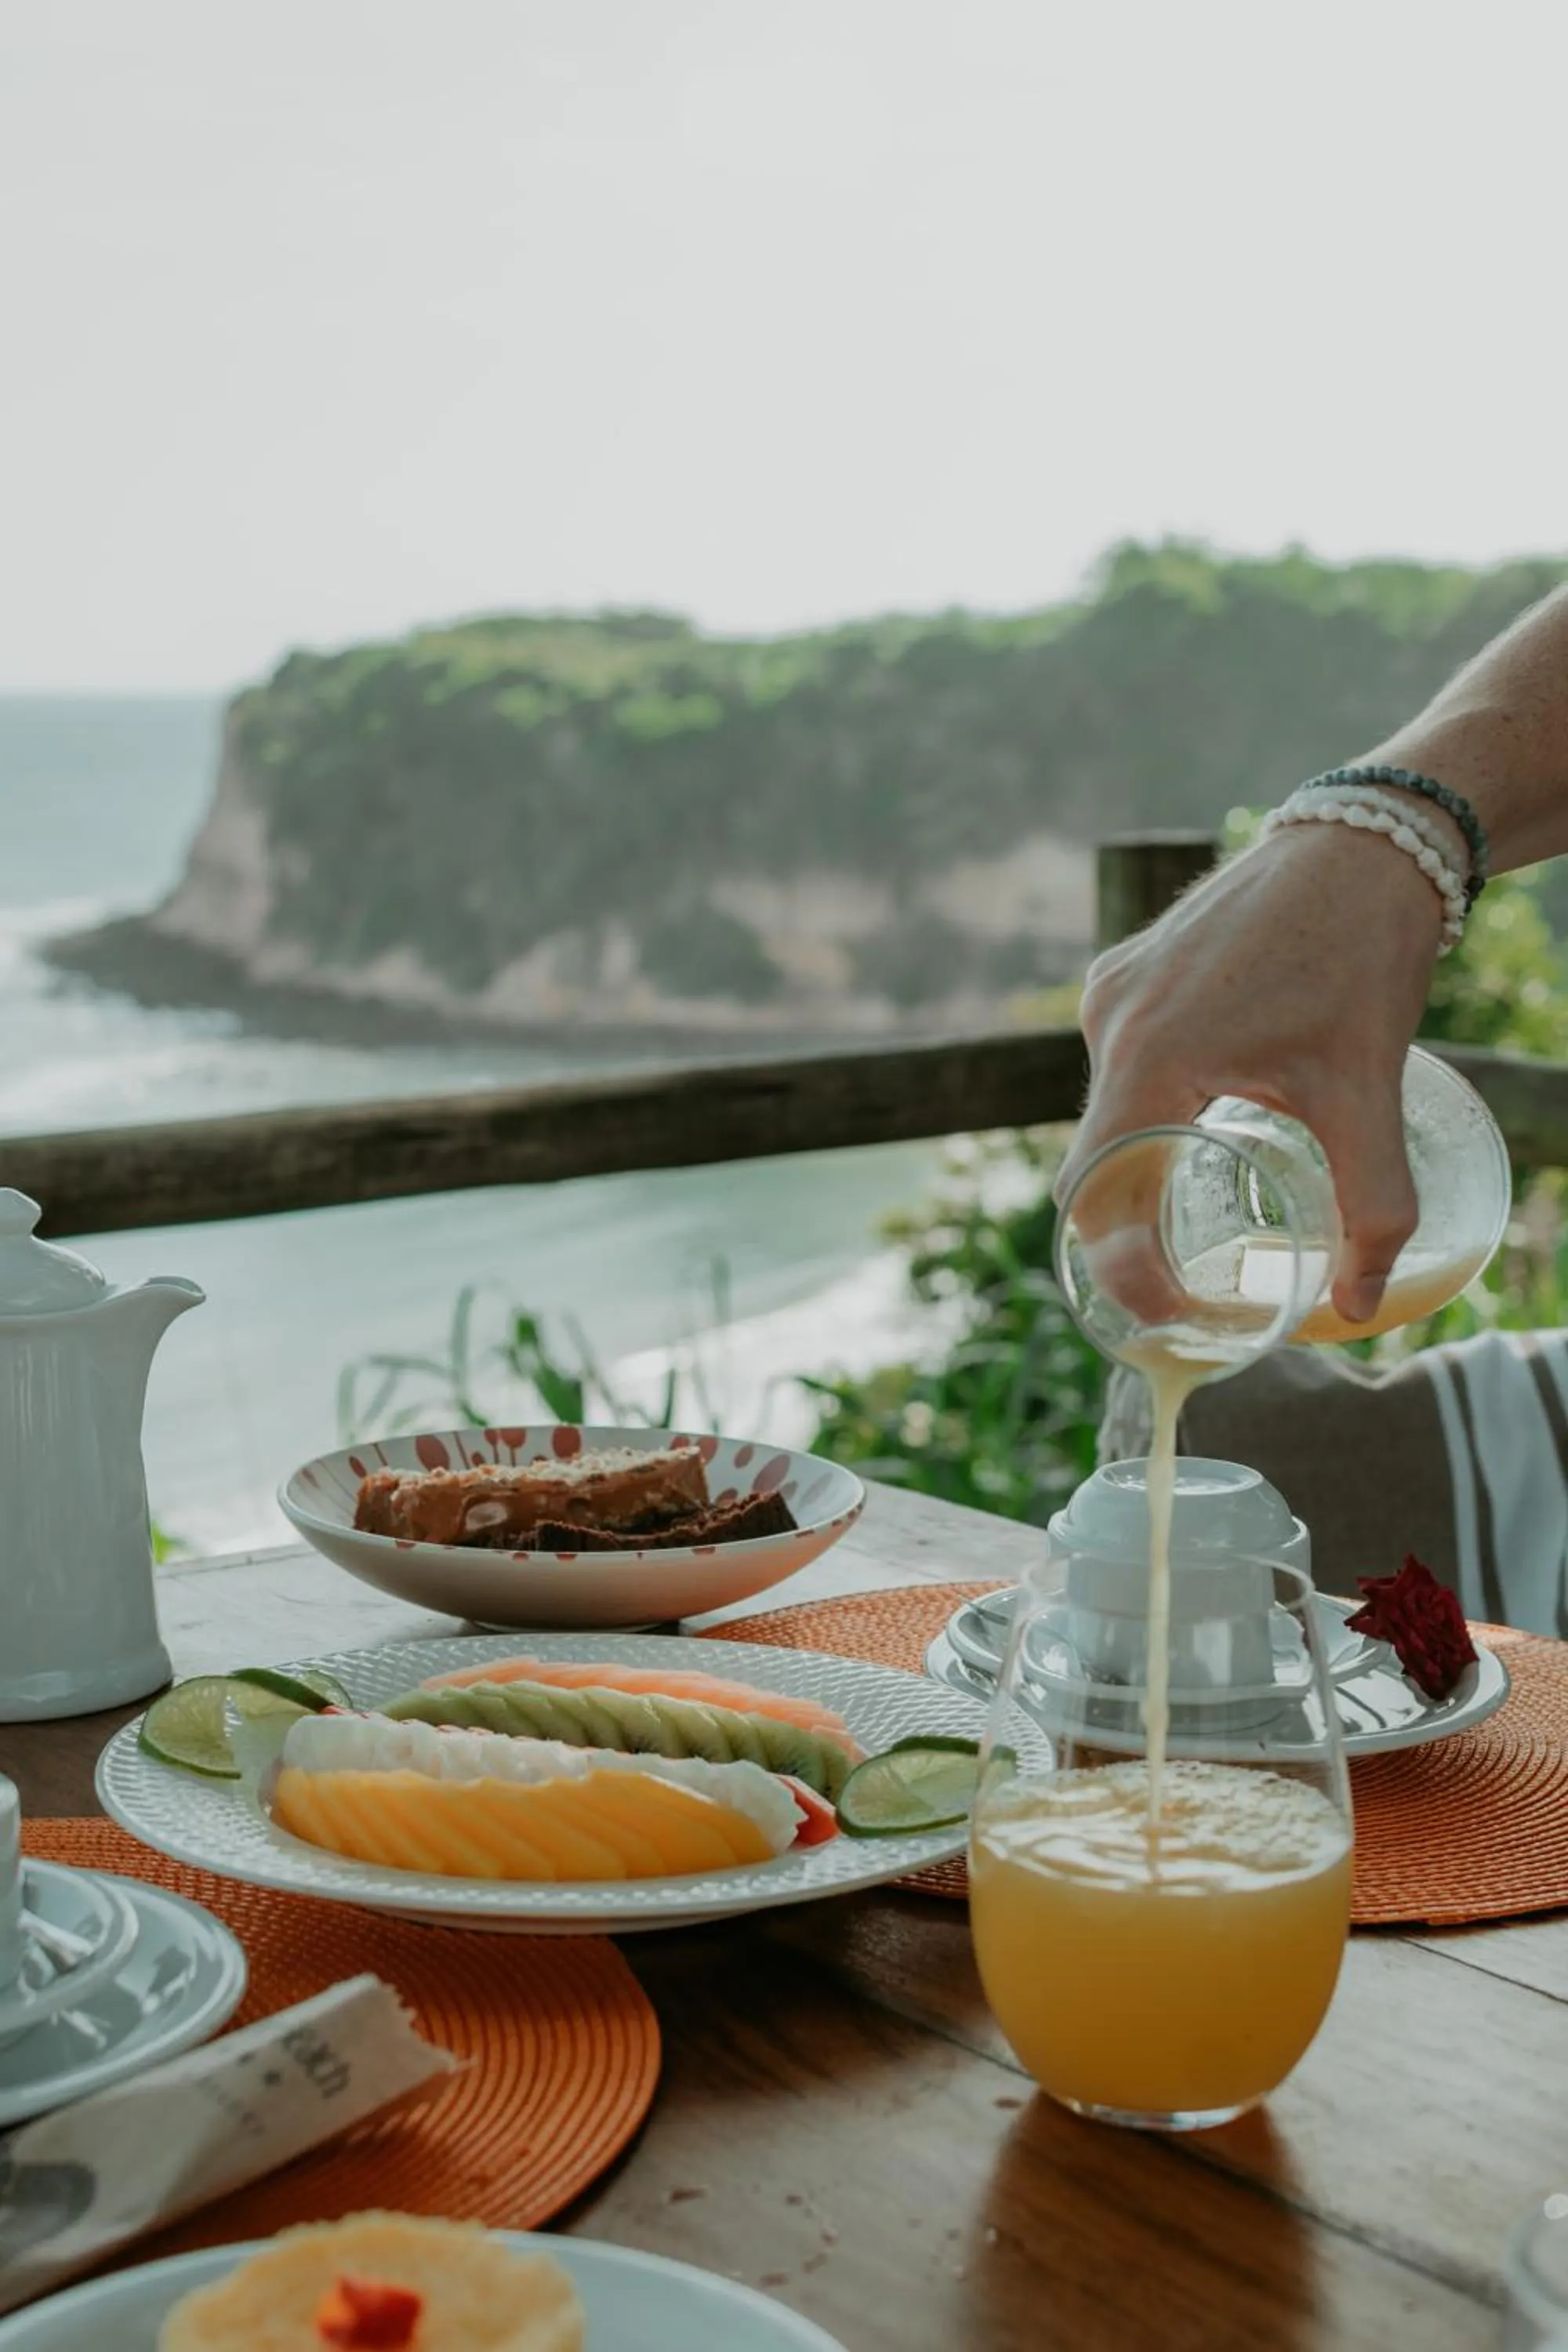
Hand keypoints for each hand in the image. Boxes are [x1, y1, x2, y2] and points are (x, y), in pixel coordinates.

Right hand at [1056, 820, 1446, 1327]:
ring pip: (1103, 1114)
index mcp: (1150, 1056)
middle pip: (1092, 1165)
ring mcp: (1111, 992)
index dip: (1124, 1273)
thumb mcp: (1370, 1092)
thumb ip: (1374, 1207)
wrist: (1364, 842)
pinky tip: (1203, 1125)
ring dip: (1140, 1171)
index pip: (1099, 1200)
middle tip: (1185, 1288)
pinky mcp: (1126, 972)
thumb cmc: (1362, 956)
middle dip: (1128, 1236)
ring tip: (1197, 1215)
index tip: (1173, 1314)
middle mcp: (1111, 1022)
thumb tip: (1361, 1299)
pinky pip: (1117, 1066)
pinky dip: (1148, 1113)